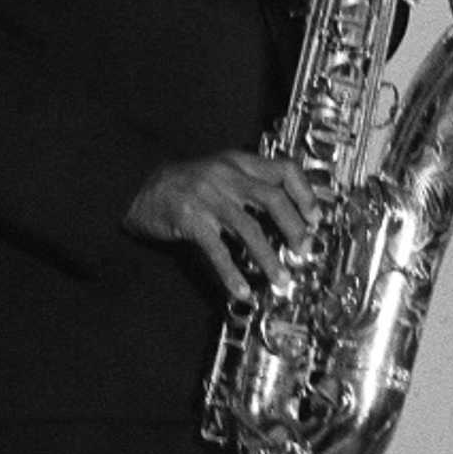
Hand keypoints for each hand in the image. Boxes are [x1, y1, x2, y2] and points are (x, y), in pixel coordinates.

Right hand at [123, 149, 319, 300]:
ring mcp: (208, 196)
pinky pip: (218, 250)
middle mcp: (226, 175)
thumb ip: (249, 185)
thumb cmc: (182, 185)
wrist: (136, 188)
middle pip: (274, 198)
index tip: (316, 218)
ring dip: (270, 258)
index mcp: (238, 162)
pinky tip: (241, 291)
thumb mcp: (219, 173)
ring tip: (281, 280)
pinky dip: (232, 274)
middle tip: (303, 251)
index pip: (284, 169)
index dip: (306, 194)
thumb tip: (288, 214)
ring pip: (250, 228)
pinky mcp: (189, 219)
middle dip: (295, 229)